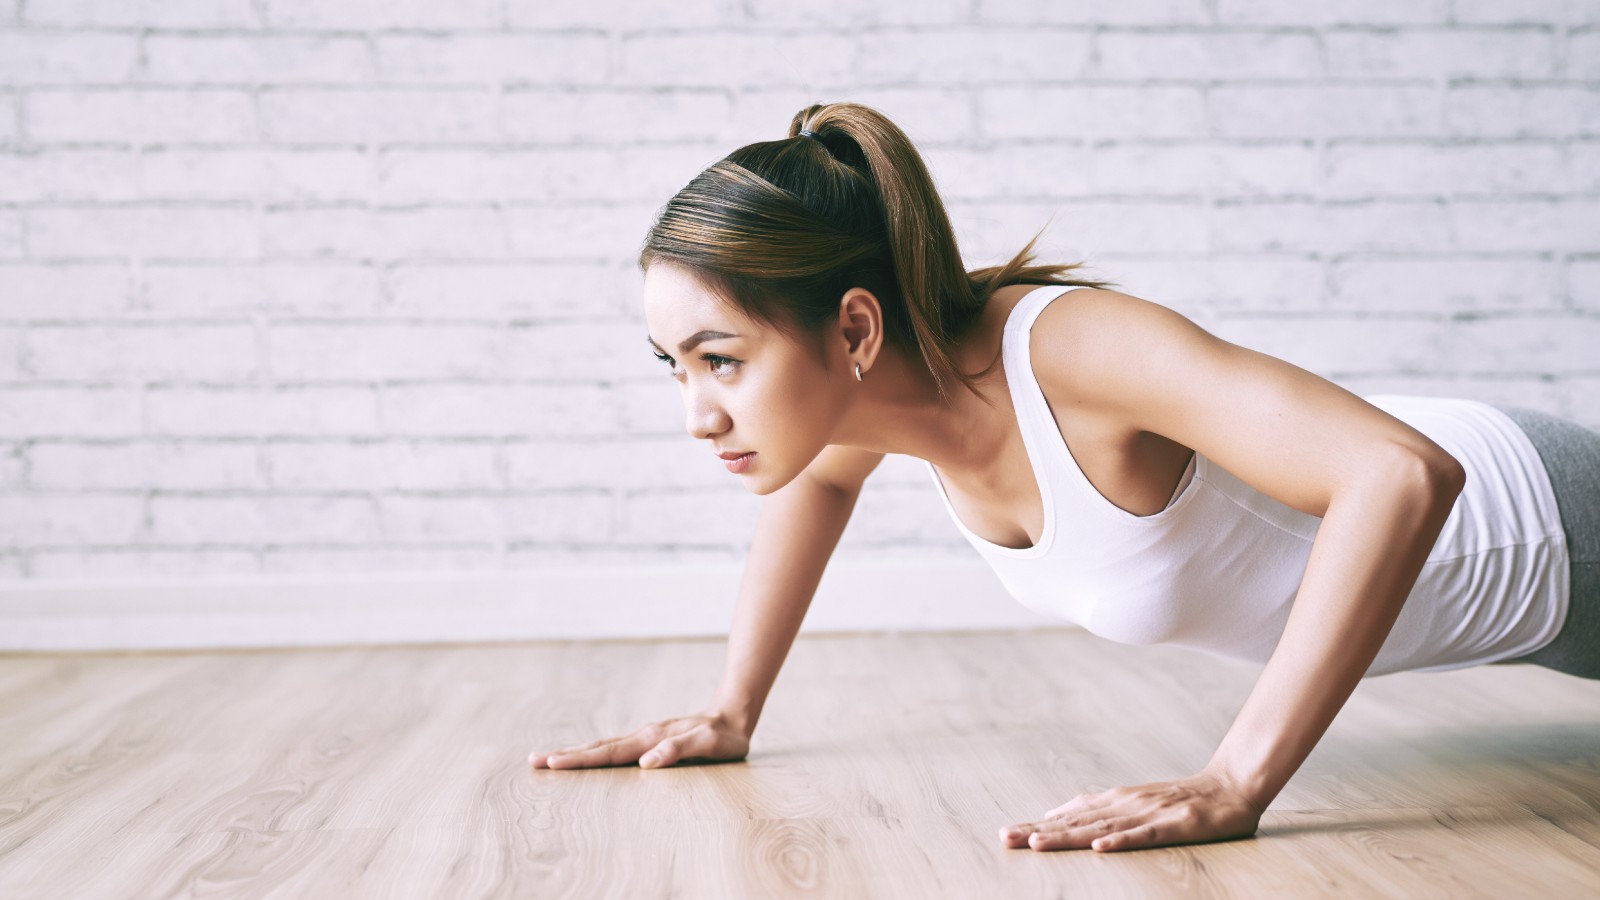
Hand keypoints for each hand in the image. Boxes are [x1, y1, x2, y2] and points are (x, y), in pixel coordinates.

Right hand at [529, 710, 750, 770]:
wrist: (733, 716)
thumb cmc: (723, 736)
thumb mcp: (709, 745)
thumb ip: (679, 751)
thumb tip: (647, 763)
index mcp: (651, 739)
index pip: (608, 753)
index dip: (579, 760)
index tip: (552, 765)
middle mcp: (642, 737)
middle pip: (597, 748)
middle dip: (564, 757)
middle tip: (532, 762)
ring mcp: (644, 738)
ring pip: (603, 747)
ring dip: (575, 754)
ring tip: (548, 760)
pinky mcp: (649, 742)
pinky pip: (614, 749)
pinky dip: (593, 754)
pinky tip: (585, 759)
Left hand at [999, 770, 1262, 852]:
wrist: (1229, 787)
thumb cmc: (1178, 798)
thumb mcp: (1131, 801)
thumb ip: (1095, 809)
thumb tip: (1054, 816)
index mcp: (1113, 801)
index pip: (1068, 816)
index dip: (1036, 825)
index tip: (1006, 835)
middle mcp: (1125, 804)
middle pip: (1076, 822)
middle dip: (1040, 831)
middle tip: (1007, 838)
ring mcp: (1148, 813)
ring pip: (1102, 827)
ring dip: (1069, 836)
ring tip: (1039, 844)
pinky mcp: (1174, 824)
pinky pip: (1145, 835)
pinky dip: (1122, 840)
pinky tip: (1101, 847)